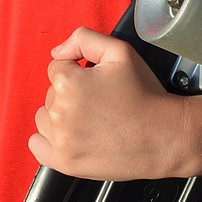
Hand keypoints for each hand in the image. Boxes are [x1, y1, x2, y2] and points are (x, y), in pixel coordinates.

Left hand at [31, 28, 188, 179]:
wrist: (164, 136)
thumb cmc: (145, 94)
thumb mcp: (121, 51)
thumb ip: (84, 39)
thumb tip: (56, 51)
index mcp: (69, 82)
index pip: (57, 68)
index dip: (79, 73)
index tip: (98, 85)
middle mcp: (60, 111)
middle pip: (51, 93)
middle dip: (71, 94)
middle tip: (101, 103)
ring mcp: (60, 140)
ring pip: (44, 117)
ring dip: (60, 116)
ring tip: (91, 120)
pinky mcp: (63, 162)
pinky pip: (37, 146)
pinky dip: (49, 140)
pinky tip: (73, 136)